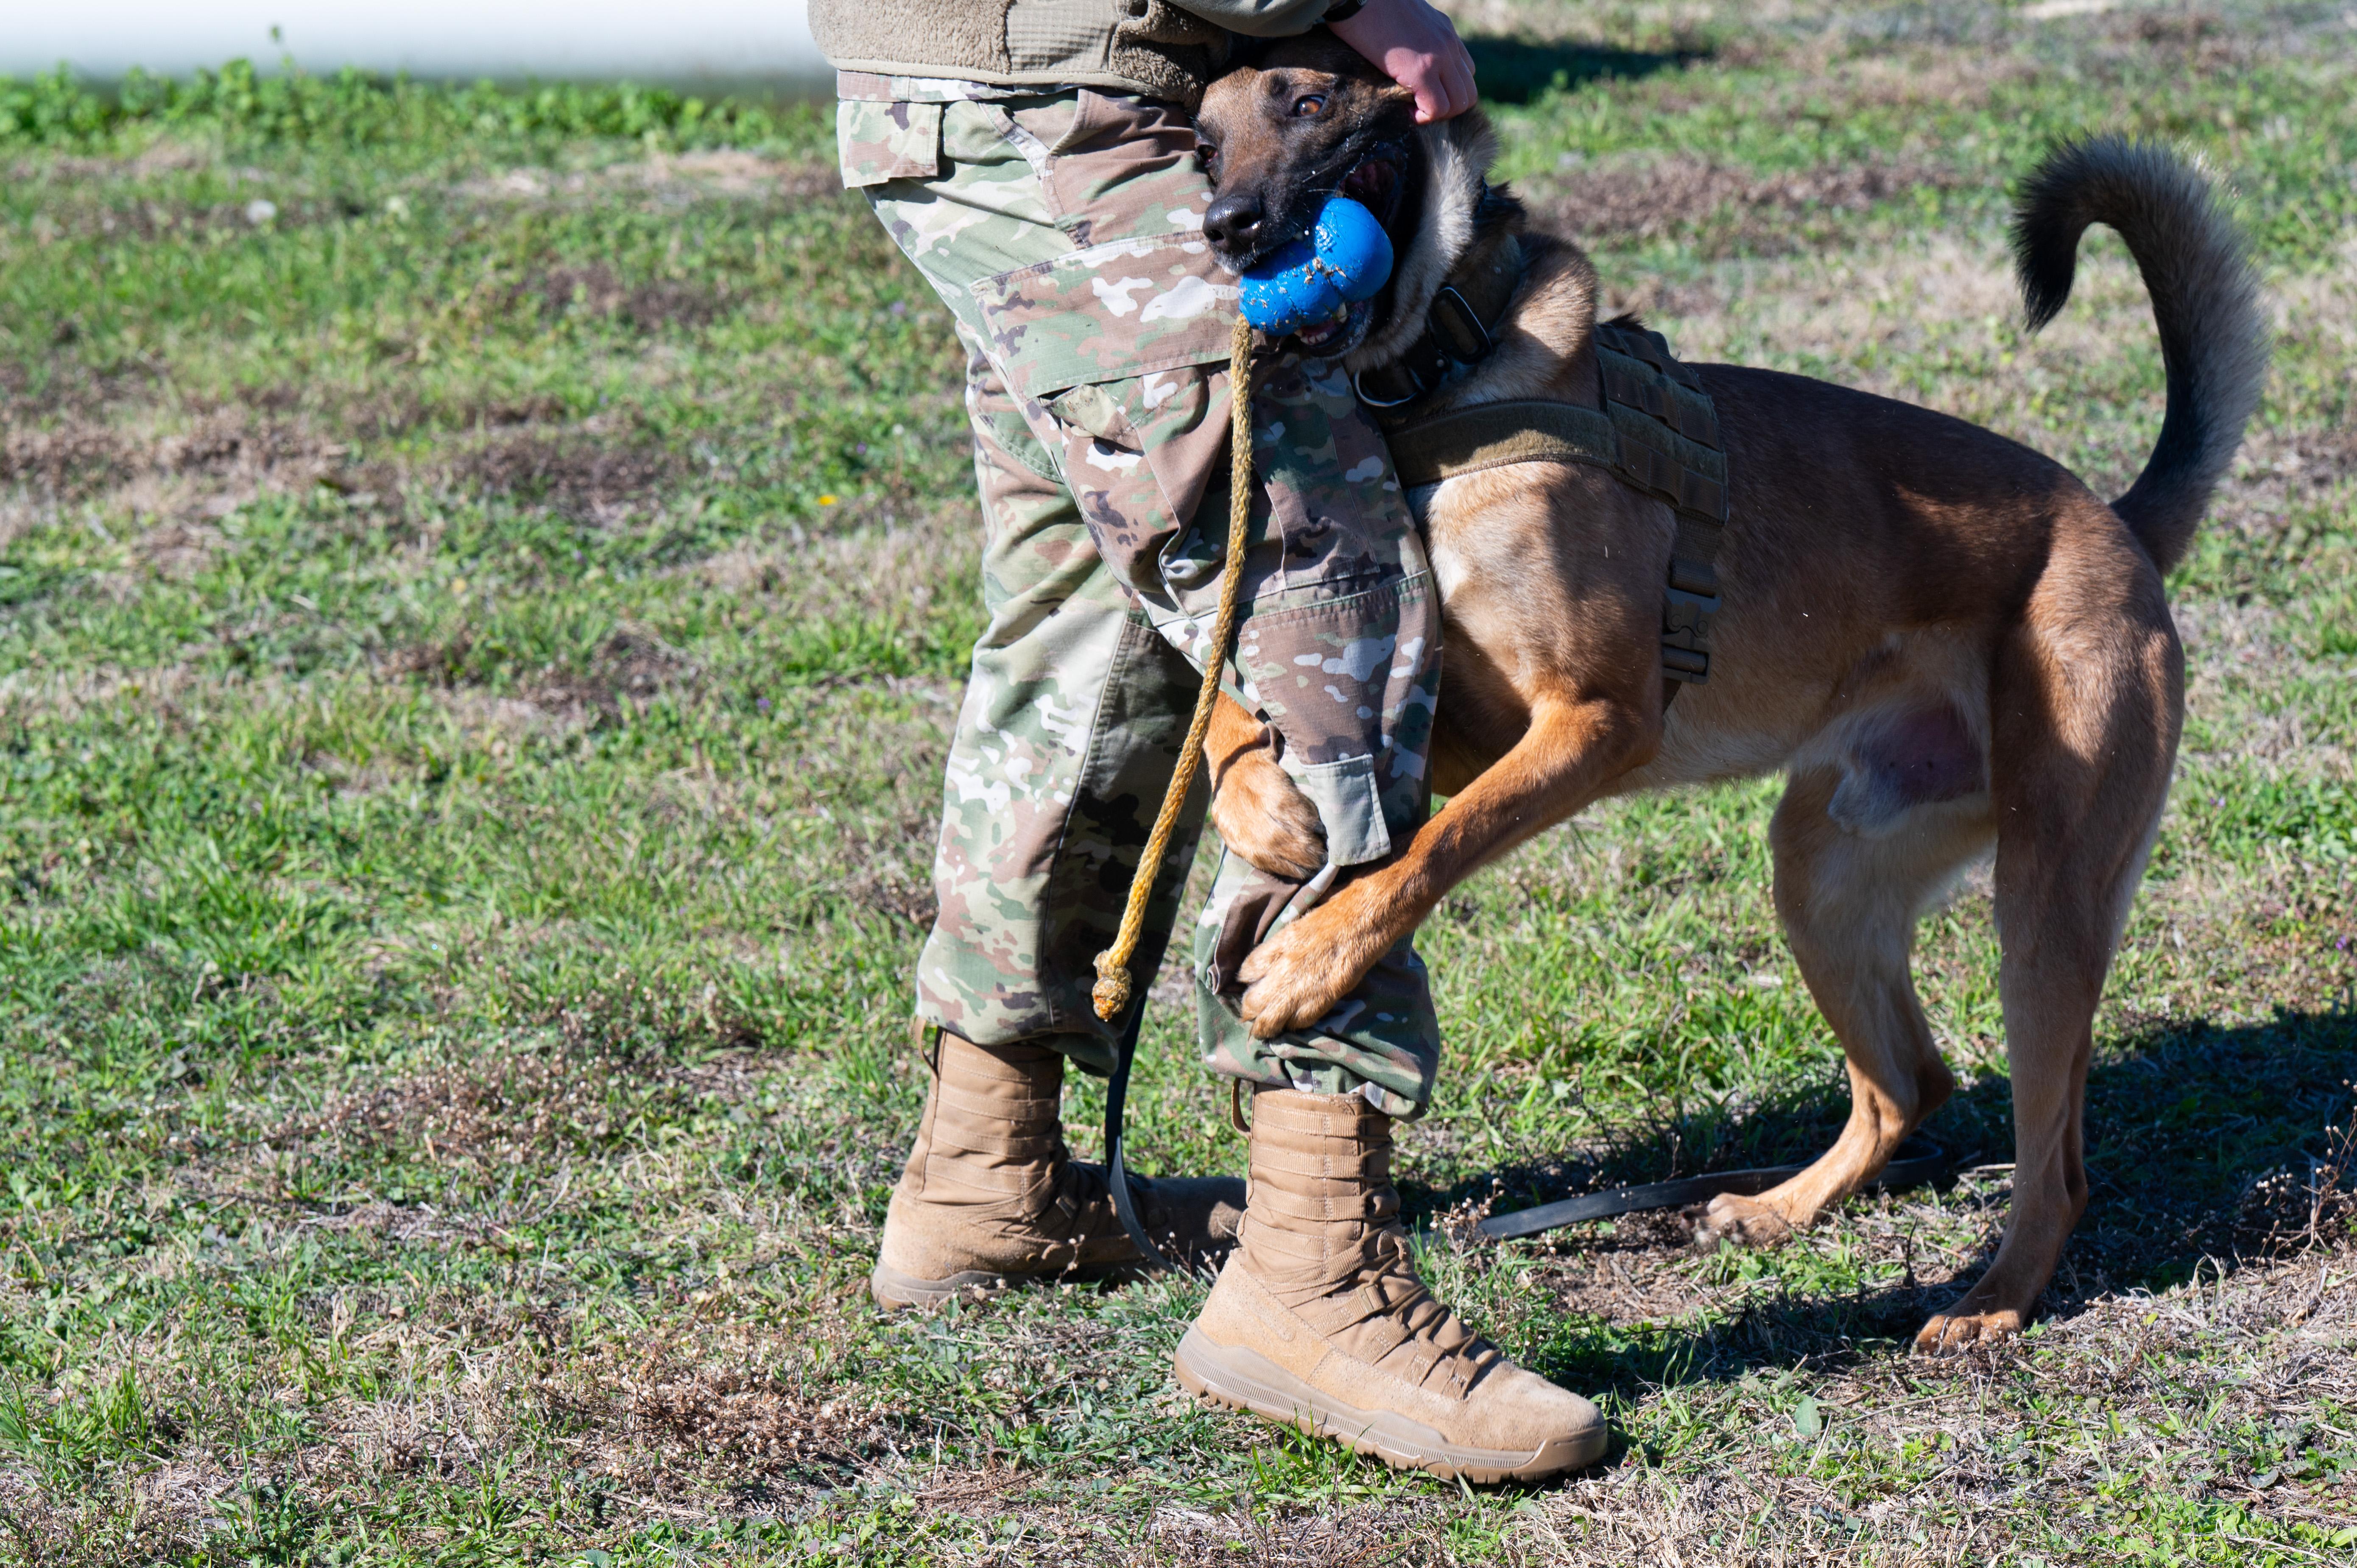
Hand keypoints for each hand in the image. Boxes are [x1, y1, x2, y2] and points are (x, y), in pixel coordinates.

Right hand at [1329, 0, 1477, 123]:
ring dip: (1437, 113)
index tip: (1422, 93)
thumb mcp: (1405, 20)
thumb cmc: (1370, 8)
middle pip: (1468, 92)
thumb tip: (1408, 58)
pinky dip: (1423, 116)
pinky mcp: (1421, 70)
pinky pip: (1437, 108)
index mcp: (1445, 31)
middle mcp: (1448, 43)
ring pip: (1459, 104)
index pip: (1466, 72)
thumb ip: (1416, 38)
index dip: (1448, 91)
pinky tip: (1404, 109)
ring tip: (1412, 108)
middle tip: (1419, 107)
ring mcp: (1439, 56)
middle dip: (1447, 108)